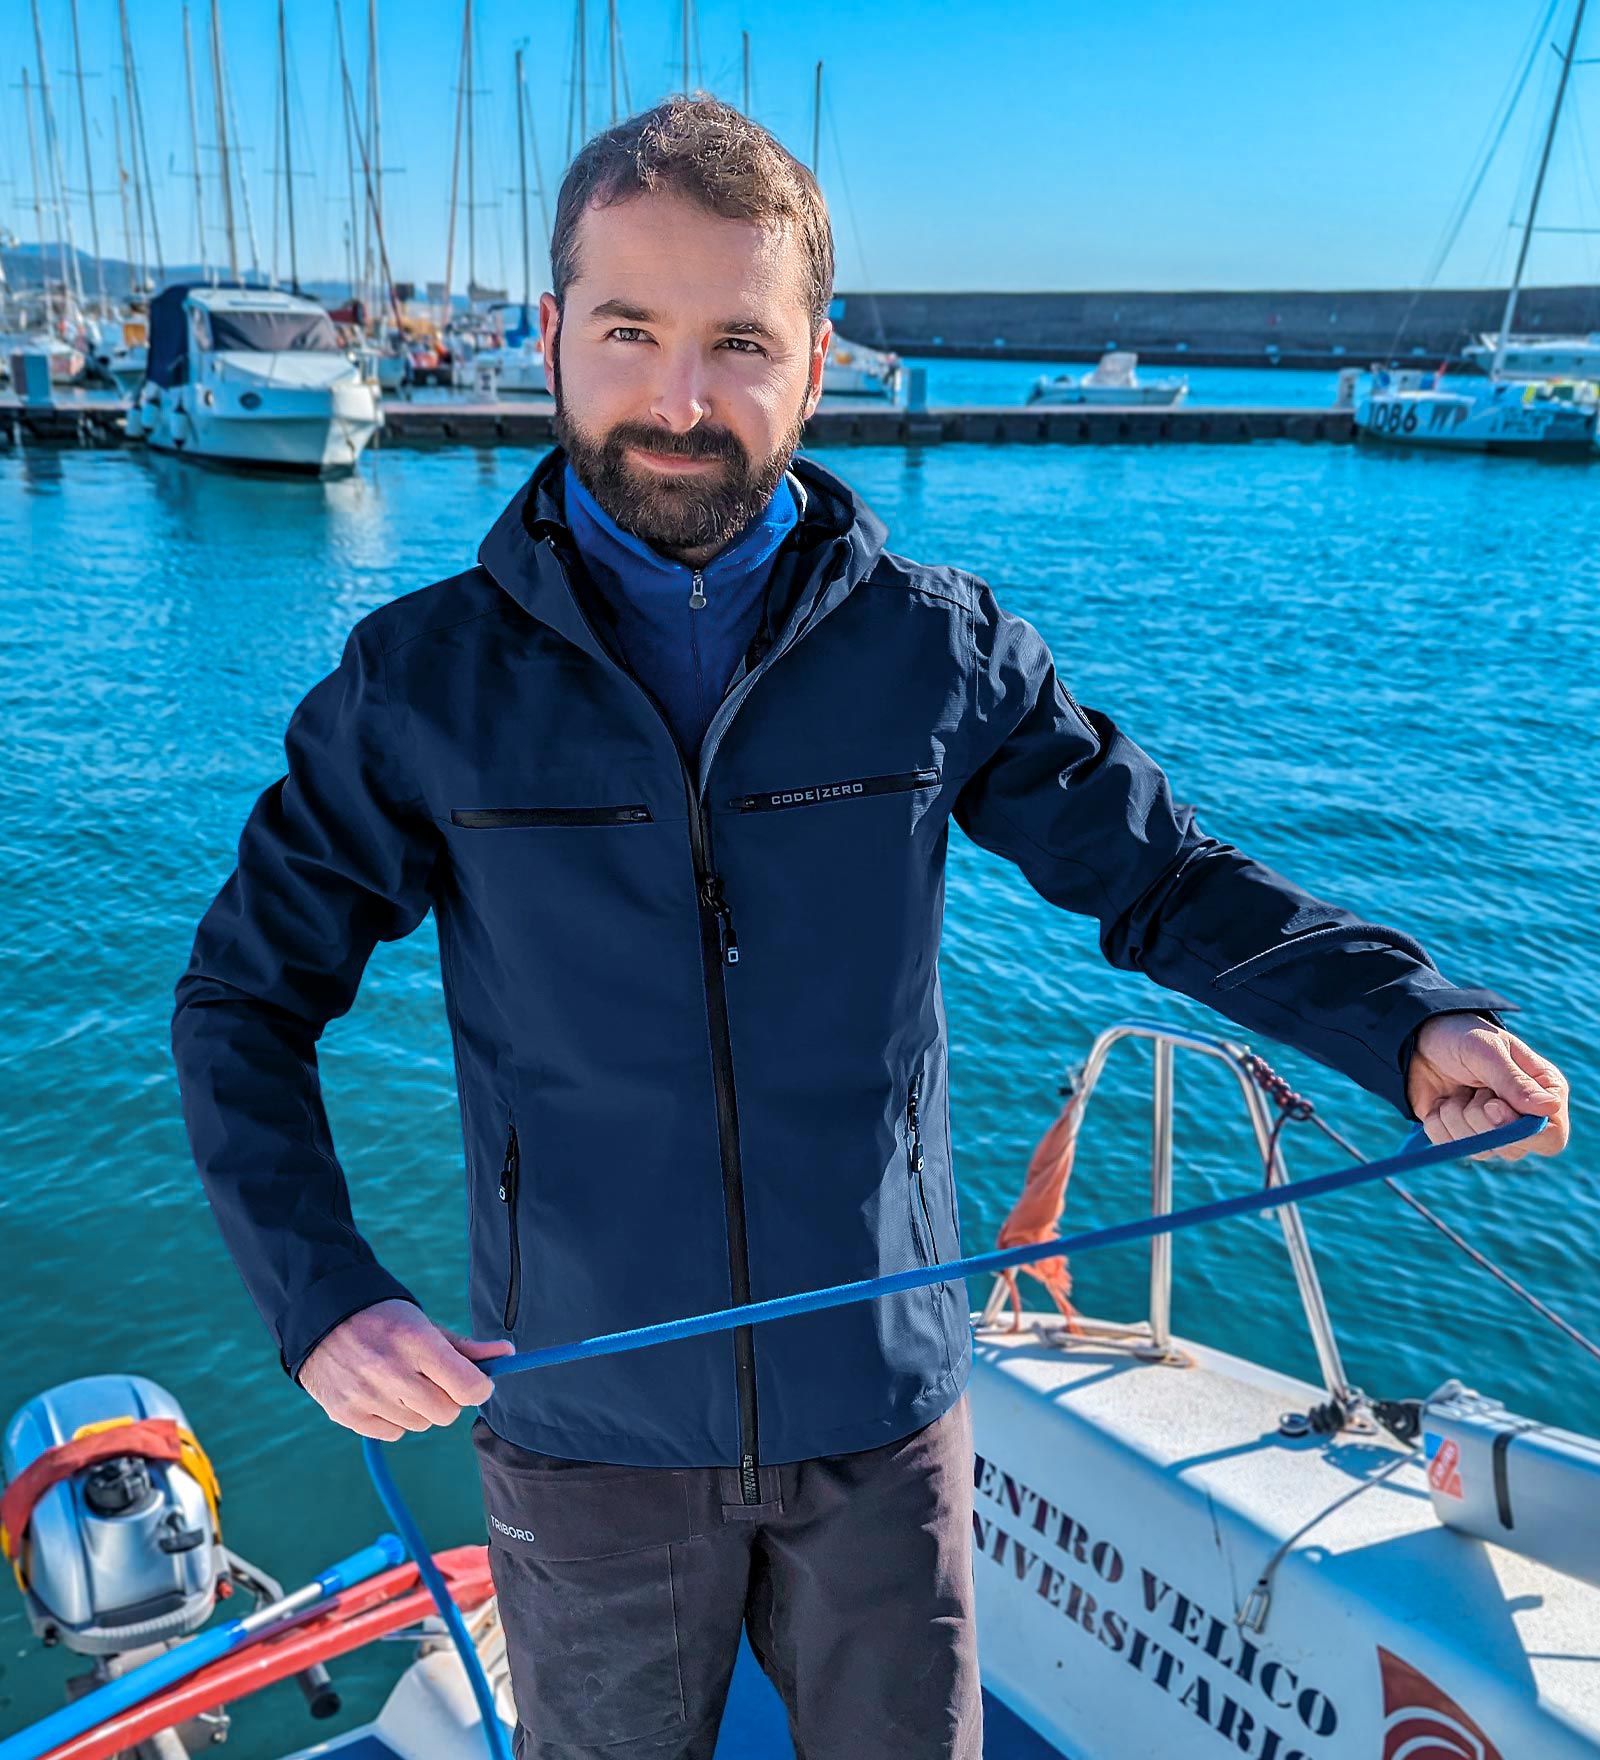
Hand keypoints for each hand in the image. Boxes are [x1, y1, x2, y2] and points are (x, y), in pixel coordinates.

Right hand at [295, 1298, 515, 1439]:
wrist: (323, 1319)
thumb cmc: (385, 1321)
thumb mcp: (425, 1325)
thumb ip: (467, 1347)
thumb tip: (508, 1354)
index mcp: (416, 1342)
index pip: (468, 1387)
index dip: (479, 1388)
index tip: (477, 1382)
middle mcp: (390, 1370)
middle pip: (447, 1413)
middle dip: (449, 1399)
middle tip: (435, 1380)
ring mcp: (365, 1395)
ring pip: (421, 1424)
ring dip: (421, 1409)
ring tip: (403, 1382)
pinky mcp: (346, 1414)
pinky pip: (394, 1433)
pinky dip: (395, 1419)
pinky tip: (383, 1394)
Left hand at [1406, 1014, 1569, 1162]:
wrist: (1419, 1040)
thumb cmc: (1462, 1037)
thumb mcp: (1486, 1050)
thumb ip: (1513, 1080)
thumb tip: (1548, 1108)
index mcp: (1544, 1093)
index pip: (1552, 1137)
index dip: (1523, 1132)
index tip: (1492, 1104)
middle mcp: (1524, 1118)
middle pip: (1514, 1149)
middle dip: (1482, 1119)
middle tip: (1474, 1088)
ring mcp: (1494, 1131)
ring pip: (1481, 1150)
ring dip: (1458, 1117)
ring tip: (1459, 1090)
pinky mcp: (1463, 1138)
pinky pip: (1450, 1147)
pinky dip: (1438, 1123)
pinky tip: (1442, 1101)